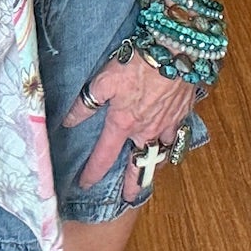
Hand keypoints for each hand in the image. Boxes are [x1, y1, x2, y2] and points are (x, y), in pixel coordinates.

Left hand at [63, 49, 195, 202]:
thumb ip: (85, 104)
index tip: (85, 183)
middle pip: (139, 166)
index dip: (93, 172)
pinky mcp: (182, 114)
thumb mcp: (103, 81)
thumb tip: (68, 121)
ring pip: (161, 153)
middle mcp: (145, 131)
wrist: (174, 52)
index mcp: (123, 124)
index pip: (104, 157)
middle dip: (133, 184)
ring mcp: (166, 125)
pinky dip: (171, 141)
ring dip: (154, 165)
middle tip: (129, 197)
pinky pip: (176, 135)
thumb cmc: (137, 64)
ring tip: (149, 172)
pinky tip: (169, 140)